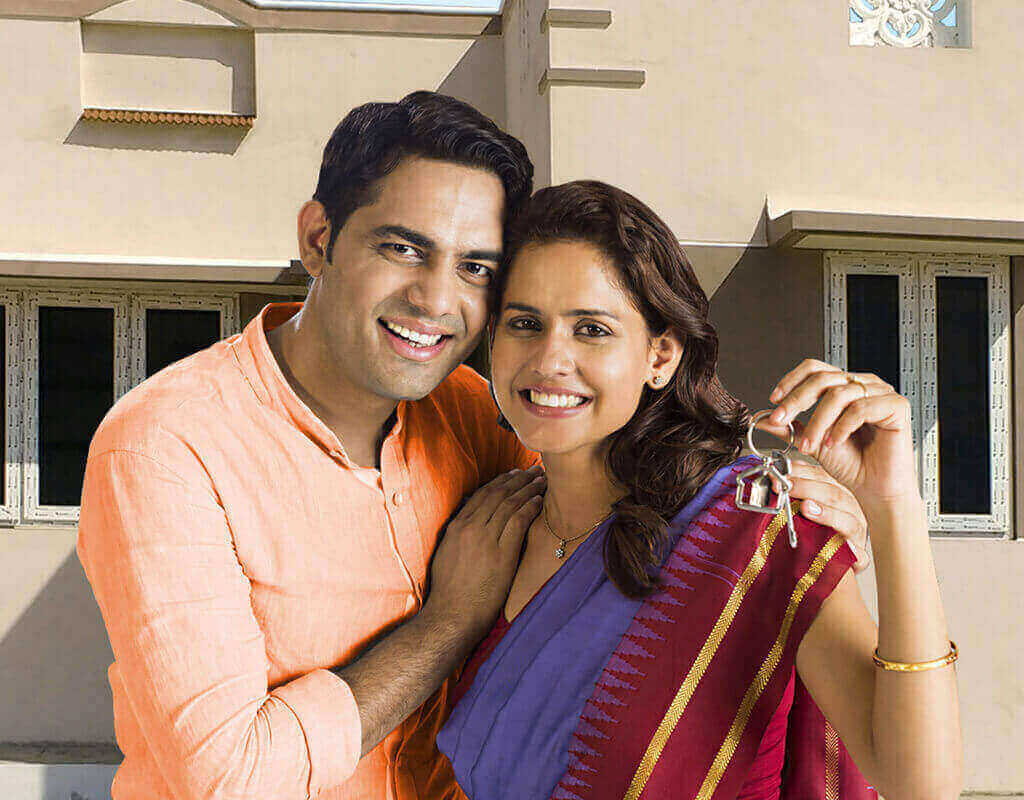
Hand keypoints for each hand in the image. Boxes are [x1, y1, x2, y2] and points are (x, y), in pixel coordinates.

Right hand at [423, 466, 544, 640]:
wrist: (451, 616)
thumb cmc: (450, 593)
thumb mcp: (447, 556)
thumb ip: (459, 538)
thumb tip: (469, 528)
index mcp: (456, 527)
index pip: (481, 496)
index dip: (500, 482)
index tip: (513, 474)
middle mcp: (470, 527)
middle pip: (498, 494)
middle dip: (518, 479)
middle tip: (533, 469)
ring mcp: (485, 539)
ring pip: (510, 503)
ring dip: (528, 488)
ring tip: (541, 479)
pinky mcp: (501, 553)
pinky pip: (518, 521)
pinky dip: (530, 507)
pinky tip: (540, 500)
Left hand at [756, 359, 919, 512]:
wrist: (874, 488)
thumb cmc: (852, 464)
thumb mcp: (811, 441)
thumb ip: (789, 427)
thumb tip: (761, 418)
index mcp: (844, 386)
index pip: (814, 368)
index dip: (791, 381)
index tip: (774, 401)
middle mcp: (863, 384)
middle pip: (823, 378)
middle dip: (797, 400)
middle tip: (780, 420)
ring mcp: (882, 393)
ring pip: (839, 394)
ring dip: (818, 421)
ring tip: (812, 444)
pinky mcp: (897, 406)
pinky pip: (861, 408)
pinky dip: (841, 427)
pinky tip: (834, 442)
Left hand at [768, 459, 871, 571]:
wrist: (820, 569)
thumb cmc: (808, 538)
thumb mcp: (798, 512)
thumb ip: (791, 495)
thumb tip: (771, 479)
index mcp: (835, 495)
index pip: (820, 477)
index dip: (799, 472)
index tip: (779, 473)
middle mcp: (848, 511)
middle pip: (833, 494)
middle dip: (807, 488)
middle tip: (787, 487)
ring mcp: (856, 534)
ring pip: (848, 520)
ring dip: (827, 513)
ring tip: (806, 508)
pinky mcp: (859, 558)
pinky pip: (857, 553)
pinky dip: (848, 548)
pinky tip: (835, 543)